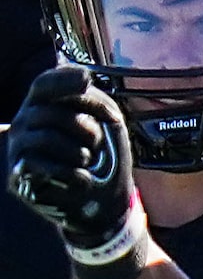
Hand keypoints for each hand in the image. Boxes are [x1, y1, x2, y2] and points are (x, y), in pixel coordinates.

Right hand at [9, 67, 140, 258]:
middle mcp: (26, 123)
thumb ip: (94, 100)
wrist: (104, 200)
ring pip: (46, 137)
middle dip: (86, 128)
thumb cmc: (105, 158)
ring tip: (88, 162)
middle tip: (98, 144)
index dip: (62, 80)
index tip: (87, 81)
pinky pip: (39, 165)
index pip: (44, 84)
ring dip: (79, 152)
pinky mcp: (18, 175)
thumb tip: (84, 78)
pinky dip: (70, 173)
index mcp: (45, 106)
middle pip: (52, 112)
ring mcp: (19, 148)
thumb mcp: (107, 124)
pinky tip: (82, 179)